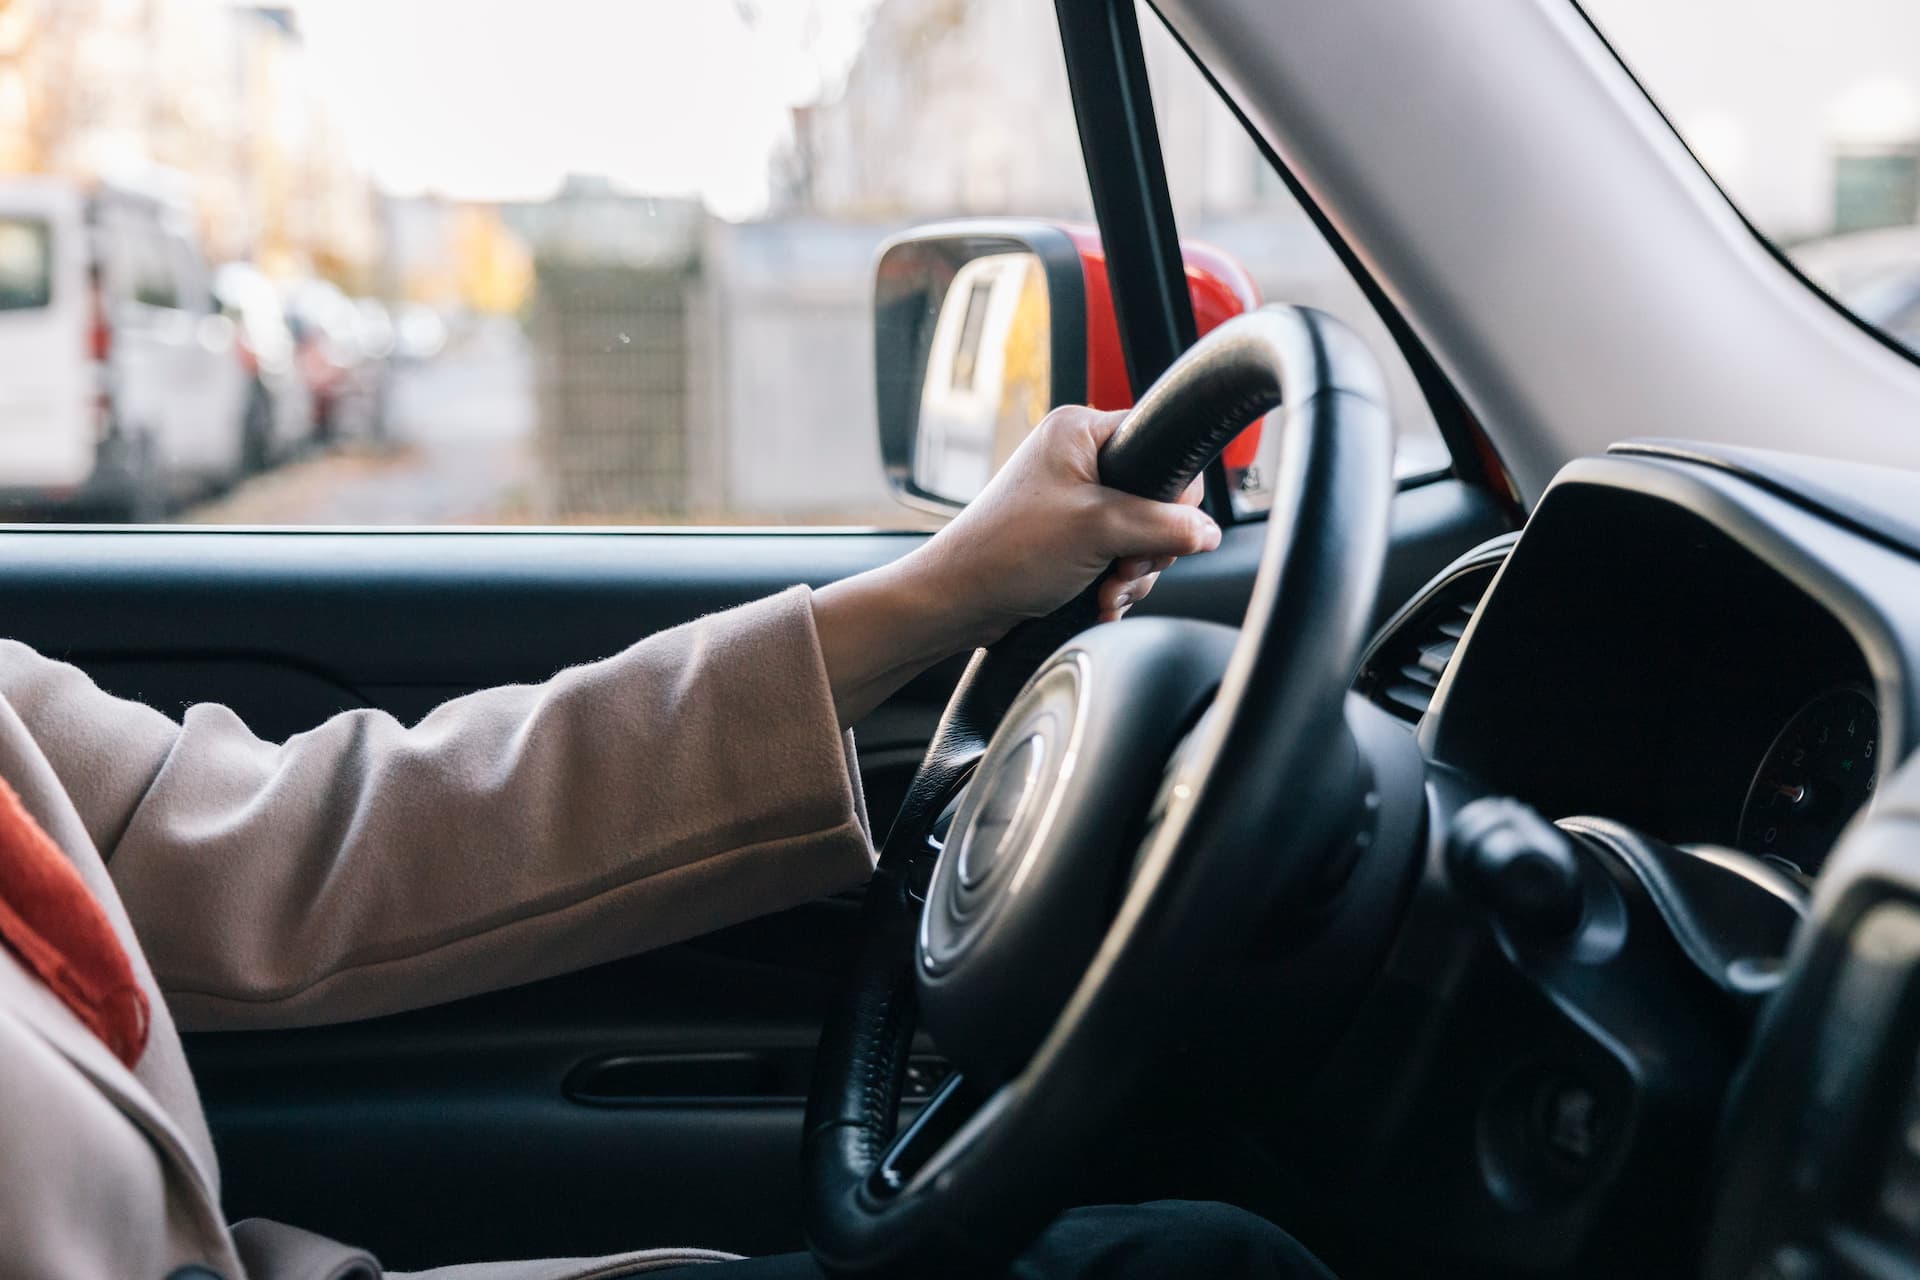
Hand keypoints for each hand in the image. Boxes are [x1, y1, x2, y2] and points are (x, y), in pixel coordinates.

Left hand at [811, 406, 1221, 726]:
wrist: (959, 601)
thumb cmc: (1009, 551)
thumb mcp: (1100, 530)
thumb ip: (1165, 526)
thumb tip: (1209, 532)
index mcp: (1080, 430)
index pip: (1160, 444)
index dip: (1172, 493)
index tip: (1160, 529)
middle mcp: (1076, 458)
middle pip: (1156, 498)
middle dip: (1148, 546)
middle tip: (1124, 566)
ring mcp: (1072, 499)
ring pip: (1141, 534)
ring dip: (1133, 573)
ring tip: (1107, 589)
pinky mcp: (1069, 536)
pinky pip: (1118, 555)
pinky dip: (1115, 583)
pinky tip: (1099, 601)